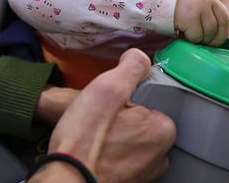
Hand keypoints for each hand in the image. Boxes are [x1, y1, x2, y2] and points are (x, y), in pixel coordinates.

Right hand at [29, 49, 174, 182]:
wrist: (65, 181)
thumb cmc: (85, 140)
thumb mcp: (107, 89)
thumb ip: (130, 68)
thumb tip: (140, 58)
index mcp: (162, 130)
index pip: (148, 102)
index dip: (124, 100)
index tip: (106, 108)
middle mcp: (161, 156)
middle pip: (140, 122)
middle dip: (120, 120)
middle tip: (96, 123)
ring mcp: (146, 174)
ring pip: (131, 142)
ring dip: (114, 138)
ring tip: (93, 140)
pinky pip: (122, 160)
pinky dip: (109, 156)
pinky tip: (94, 155)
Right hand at [174, 0, 228, 45]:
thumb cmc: (174, 0)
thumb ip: (206, 9)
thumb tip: (215, 31)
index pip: (224, 17)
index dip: (222, 32)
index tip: (216, 41)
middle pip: (217, 26)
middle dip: (212, 39)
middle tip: (204, 44)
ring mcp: (199, 8)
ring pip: (208, 33)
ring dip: (200, 39)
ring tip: (191, 37)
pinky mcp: (189, 18)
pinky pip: (195, 35)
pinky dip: (190, 39)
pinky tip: (183, 34)